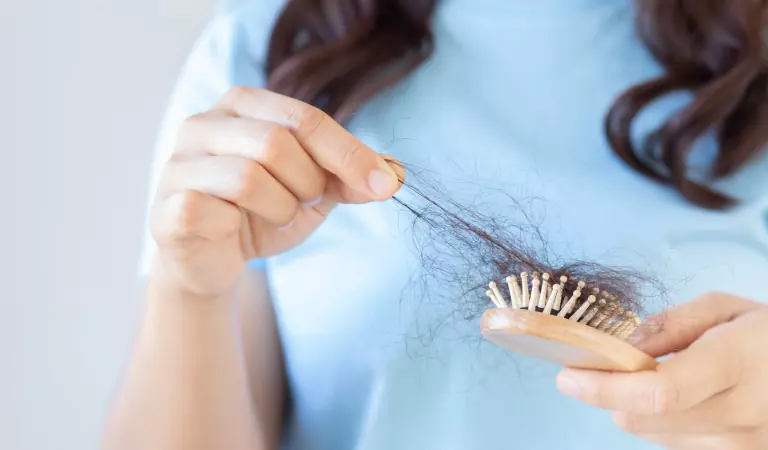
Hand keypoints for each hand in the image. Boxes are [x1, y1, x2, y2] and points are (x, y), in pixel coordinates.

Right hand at [148, 87, 402, 297]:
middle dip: (308, 183)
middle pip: (276, 142)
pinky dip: (240, 226)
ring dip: (280, 208)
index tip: (384, 185)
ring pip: (248, 177)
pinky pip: (211, 209)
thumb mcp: (315, 191)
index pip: (305, 118)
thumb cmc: (263, 213)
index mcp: (244, 105)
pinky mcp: (165, 205)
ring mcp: (178, 163)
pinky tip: (236, 230)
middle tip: (306, 203)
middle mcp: (204, 123)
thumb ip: (348, 177)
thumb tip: (391, 176)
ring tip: (277, 216)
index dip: (349, 153)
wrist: (213, 260)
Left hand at [555, 293, 767, 449]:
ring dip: (638, 410)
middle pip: (645, 421)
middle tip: (600, 368)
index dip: (605, 388)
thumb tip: (619, 347)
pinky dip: (663, 424)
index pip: (659, 391)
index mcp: (736, 362)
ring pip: (655, 437)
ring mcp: (744, 446)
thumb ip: (668, 326)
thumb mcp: (723, 308)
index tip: (567, 377)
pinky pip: (678, 447)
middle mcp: (742, 412)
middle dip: (610, 395)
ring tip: (659, 379)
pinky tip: (681, 400)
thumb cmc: (766, 333)